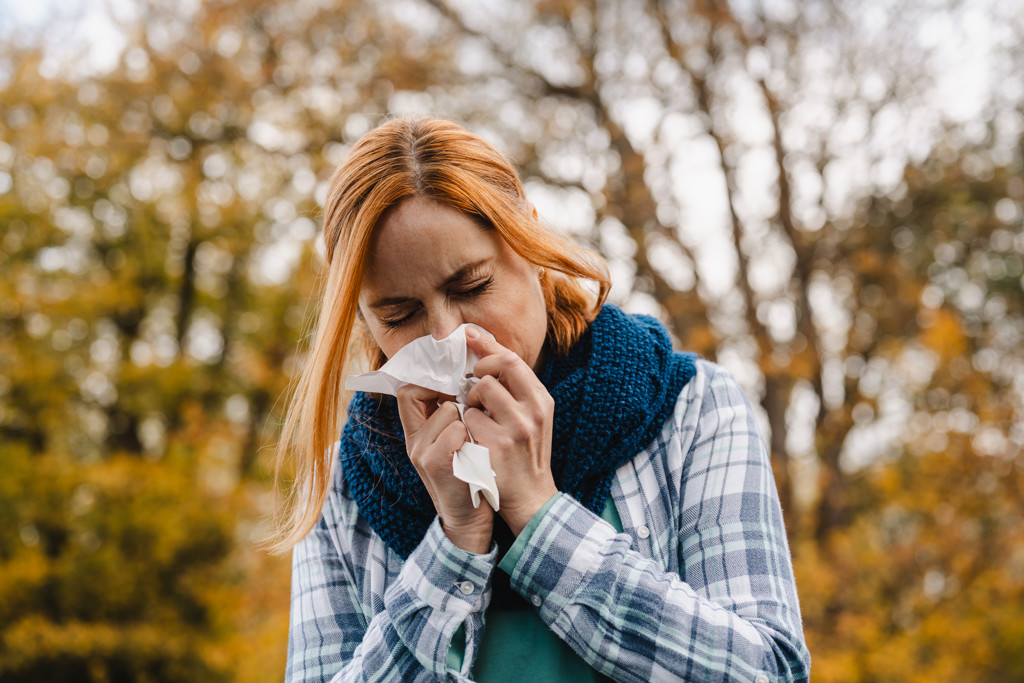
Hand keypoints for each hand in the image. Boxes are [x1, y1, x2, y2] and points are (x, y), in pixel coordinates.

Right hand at [395, 384, 493, 553]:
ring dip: (468, 419)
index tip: (454, 389)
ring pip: (448, 409)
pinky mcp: (435, 464)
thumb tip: (462, 382)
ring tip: (474, 440)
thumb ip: (448, 418)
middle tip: (468, 408)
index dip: (430, 383)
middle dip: (450, 397)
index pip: (408, 391)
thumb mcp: (452, 444)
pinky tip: (475, 452)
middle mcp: (414, 441)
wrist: (469, 521)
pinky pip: (456, 429)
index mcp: (416, 434)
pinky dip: (470, 436)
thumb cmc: (468, 476)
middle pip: (422, 394)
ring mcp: (422, 452)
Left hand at [463, 327, 558, 536]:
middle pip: (498, 368)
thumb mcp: (533, 418)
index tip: (469, 335)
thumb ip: (516, 390)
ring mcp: (515, 429)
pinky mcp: (496, 445)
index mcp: (542, 401)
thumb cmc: (526, 455)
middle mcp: (533, 411)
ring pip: (480, 391)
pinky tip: (474, 438)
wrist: (531, 499)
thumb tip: (488, 353)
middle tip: (472, 382)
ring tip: (477, 417)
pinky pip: (469, 419)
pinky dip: (466, 424)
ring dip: (471, 400)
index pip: (514, 360)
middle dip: (479, 370)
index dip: (488, 345)